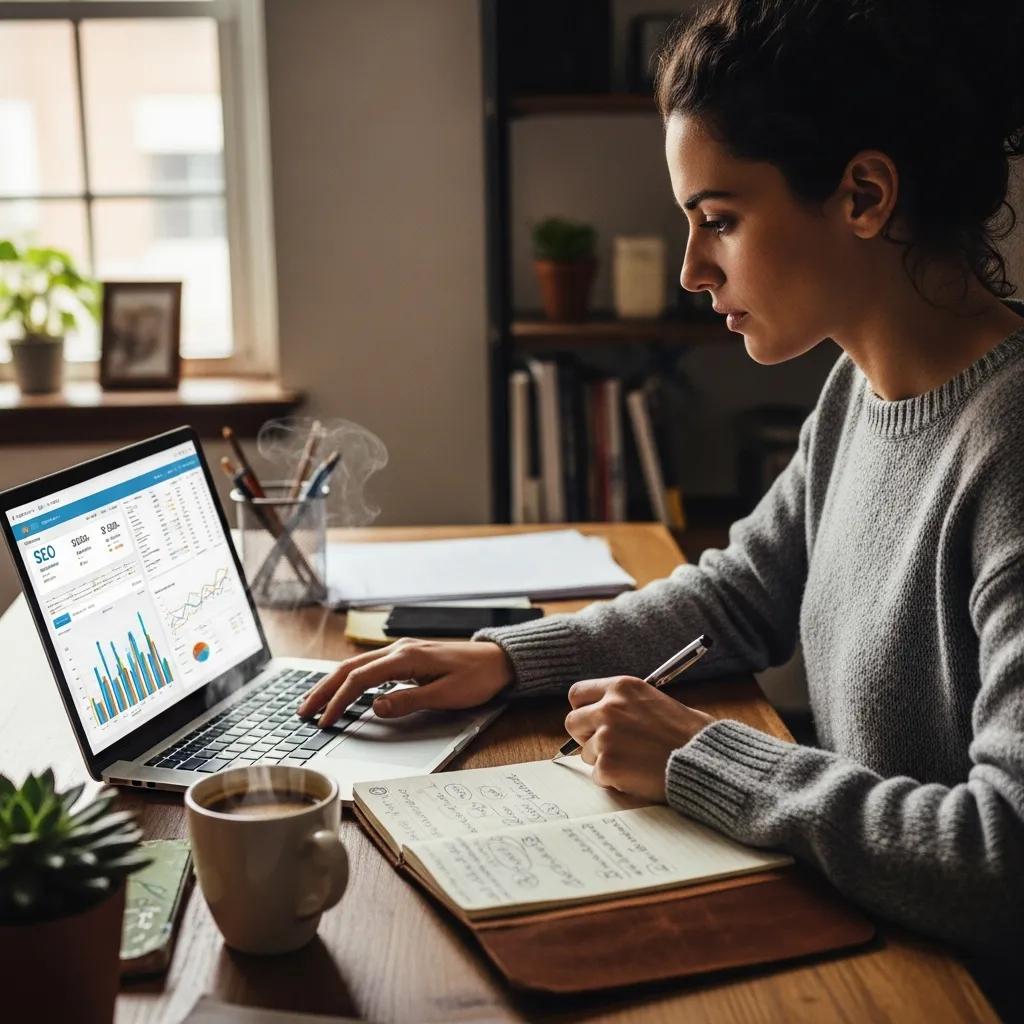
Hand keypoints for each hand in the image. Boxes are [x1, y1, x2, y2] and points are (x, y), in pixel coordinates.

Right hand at [297, 638, 514, 726]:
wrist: (499, 660)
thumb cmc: (477, 678)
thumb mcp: (446, 695)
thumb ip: (409, 701)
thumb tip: (375, 708)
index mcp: (406, 658)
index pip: (360, 679)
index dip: (338, 700)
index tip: (324, 720)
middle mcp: (399, 650)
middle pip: (350, 668)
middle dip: (324, 690)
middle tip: (303, 711)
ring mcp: (402, 651)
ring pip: (357, 666)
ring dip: (333, 683)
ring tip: (314, 702)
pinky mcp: (407, 657)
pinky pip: (370, 667)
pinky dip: (350, 679)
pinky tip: (343, 690)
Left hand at [564, 677, 713, 801]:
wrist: (705, 760)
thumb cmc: (689, 734)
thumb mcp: (655, 702)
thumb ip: (624, 706)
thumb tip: (598, 717)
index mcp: (622, 687)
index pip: (578, 694)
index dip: (583, 709)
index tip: (591, 721)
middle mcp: (610, 707)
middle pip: (572, 722)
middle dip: (586, 736)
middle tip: (608, 746)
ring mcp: (606, 736)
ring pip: (584, 752)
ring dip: (603, 760)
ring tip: (633, 762)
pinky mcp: (608, 764)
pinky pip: (597, 775)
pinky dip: (613, 780)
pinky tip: (636, 775)